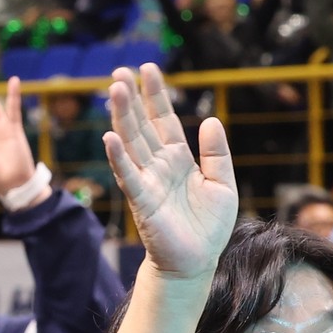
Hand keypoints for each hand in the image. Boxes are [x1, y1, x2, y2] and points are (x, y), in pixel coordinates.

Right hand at [102, 66, 239, 278]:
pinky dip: (118, 157)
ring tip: (114, 90)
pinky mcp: (143, 201)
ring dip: (121, 117)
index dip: (156, 95)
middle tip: (119, 71)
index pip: (164, 120)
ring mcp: (148, 181)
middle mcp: (159, 165)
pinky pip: (129, 175)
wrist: (196, 262)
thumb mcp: (223, 183)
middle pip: (142, 125)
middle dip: (131, 98)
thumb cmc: (208, 227)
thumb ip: (217, 153)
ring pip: (131, 143)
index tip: (148, 69)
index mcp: (178, 159)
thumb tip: (211, 120)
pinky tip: (109, 137)